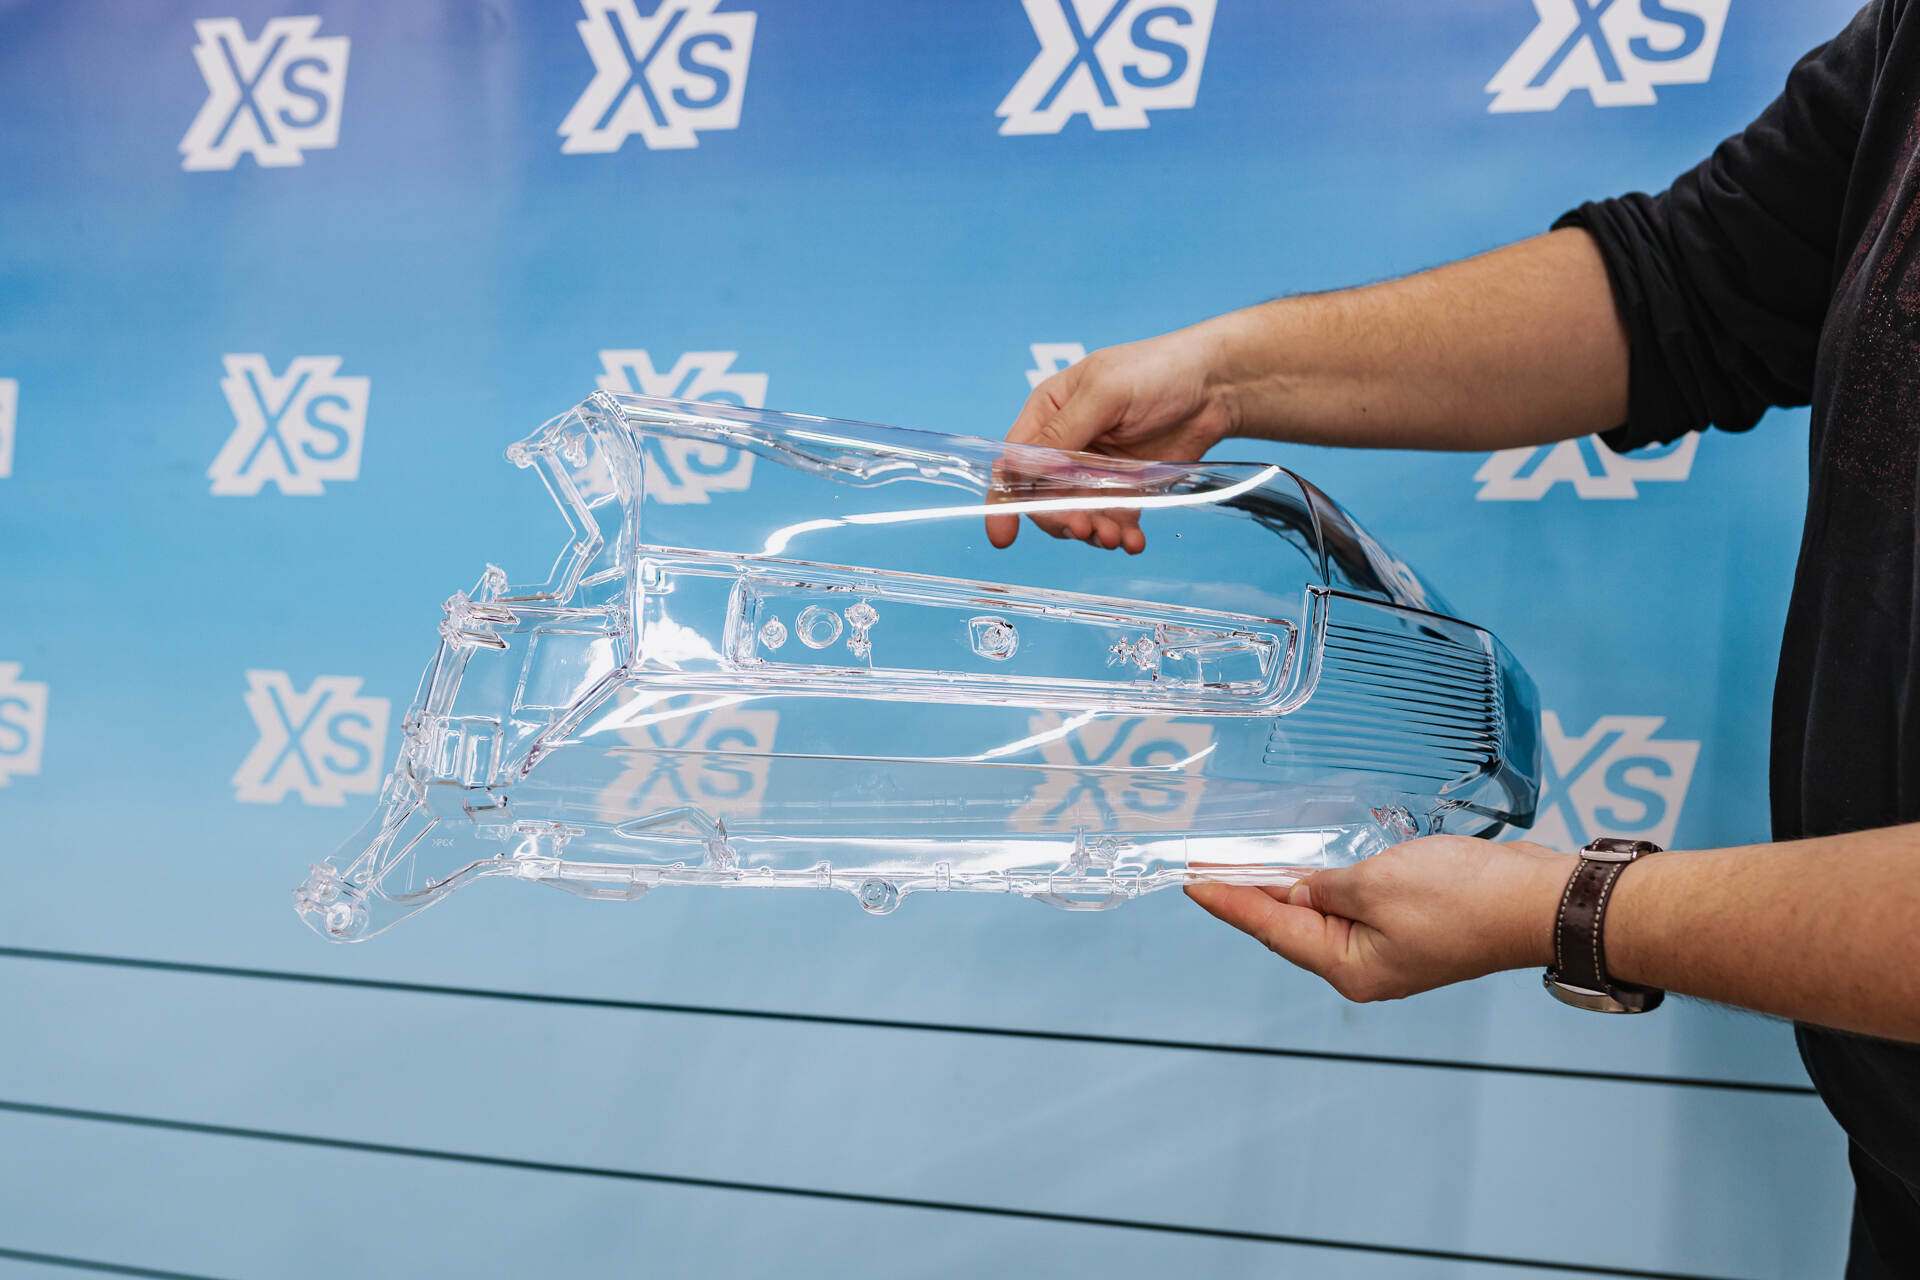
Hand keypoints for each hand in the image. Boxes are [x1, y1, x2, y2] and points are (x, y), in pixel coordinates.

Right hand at [986, 326, 1237, 552]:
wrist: (1216, 386)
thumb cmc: (1157, 371)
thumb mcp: (1104, 391)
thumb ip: (1063, 430)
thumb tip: (1026, 469)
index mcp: (1048, 414)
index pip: (1014, 463)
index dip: (1005, 500)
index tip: (1003, 534)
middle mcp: (1066, 446)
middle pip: (1043, 498)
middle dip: (1059, 518)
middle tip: (1083, 526)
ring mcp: (1095, 472)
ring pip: (1078, 515)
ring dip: (1091, 531)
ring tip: (1115, 537)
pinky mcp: (1126, 489)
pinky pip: (1113, 520)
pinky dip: (1120, 535)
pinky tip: (1134, 541)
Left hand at [1186, 836, 1573, 1001]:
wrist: (1541, 903)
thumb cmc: (1466, 899)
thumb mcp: (1377, 883)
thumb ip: (1327, 886)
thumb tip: (1301, 892)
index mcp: (1349, 968)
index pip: (1270, 928)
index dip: (1227, 900)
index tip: (1189, 881)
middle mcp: (1363, 968)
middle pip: (1290, 926)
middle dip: (1251, 893)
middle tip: (1207, 863)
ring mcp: (1389, 950)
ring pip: (1321, 915)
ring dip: (1288, 887)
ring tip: (1245, 862)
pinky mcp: (1411, 928)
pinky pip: (1353, 907)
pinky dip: (1327, 885)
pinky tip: (1310, 867)